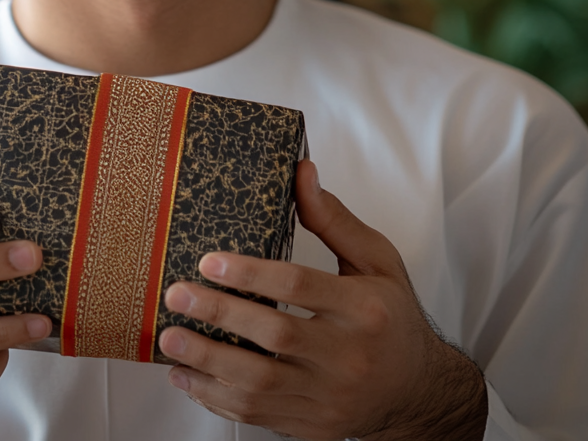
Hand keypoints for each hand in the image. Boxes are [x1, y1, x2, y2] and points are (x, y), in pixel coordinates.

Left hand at [158, 160, 486, 440]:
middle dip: (218, 315)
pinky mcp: (312, 426)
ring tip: (170, 339)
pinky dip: (217, 399)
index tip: (208, 262)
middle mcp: (347, 358)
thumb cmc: (391, 317)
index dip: (250, 274)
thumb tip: (301, 172)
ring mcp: (329, 399)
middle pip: (274, 336)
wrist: (417, 391)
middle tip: (177, 295)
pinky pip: (258, 415)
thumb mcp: (376, 260)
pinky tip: (187, 376)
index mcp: (364, 310)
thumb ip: (334, 219)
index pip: (300, 287)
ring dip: (208, 362)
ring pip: (260, 386)